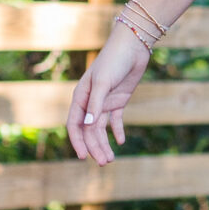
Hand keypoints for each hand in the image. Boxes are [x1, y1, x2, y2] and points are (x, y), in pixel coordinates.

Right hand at [68, 28, 150, 164]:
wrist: (133, 46)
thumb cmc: (114, 60)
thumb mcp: (104, 82)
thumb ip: (96, 103)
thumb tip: (87, 125)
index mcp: (81, 97)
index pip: (75, 124)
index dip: (78, 141)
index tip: (83, 157)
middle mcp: (90, 102)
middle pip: (89, 130)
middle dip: (95, 147)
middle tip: (105, 163)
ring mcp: (104, 102)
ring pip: (101, 129)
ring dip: (105, 144)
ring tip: (111, 160)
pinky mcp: (118, 100)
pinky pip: (115, 120)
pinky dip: (117, 131)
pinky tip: (120, 141)